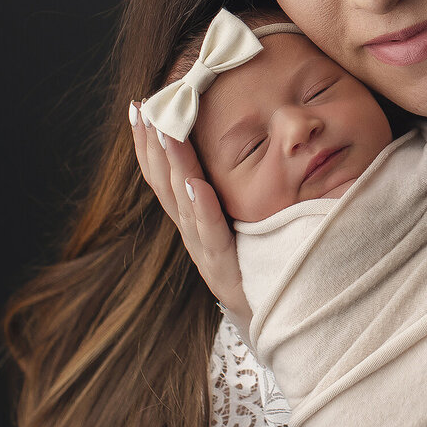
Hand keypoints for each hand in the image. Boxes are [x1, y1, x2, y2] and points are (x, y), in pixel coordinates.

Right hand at [129, 101, 250, 326]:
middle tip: (144, 110)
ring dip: (174, 166)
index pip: (167, 175)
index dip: (151, 143)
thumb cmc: (271, 263)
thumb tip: (244, 139)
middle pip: (165, 185)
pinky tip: (196, 184)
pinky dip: (203, 209)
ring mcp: (207, 254)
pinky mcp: (226, 274)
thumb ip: (244, 186)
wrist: (284, 319)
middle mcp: (196, 235)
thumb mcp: (254, 218)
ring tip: (166, 132)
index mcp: (199, 220)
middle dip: (153, 146)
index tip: (142, 106)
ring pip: (183, 205)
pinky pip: (212, 236)